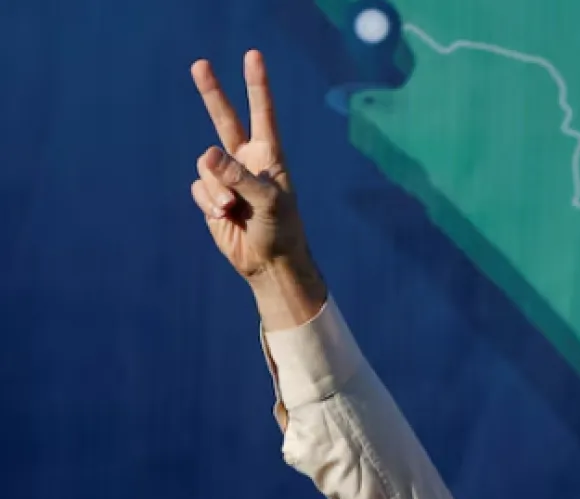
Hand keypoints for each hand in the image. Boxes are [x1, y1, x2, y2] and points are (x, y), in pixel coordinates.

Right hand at [190, 51, 323, 327]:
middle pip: (224, 119)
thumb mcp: (268, 201)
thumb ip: (240, 176)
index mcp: (269, 155)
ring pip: (205, 166)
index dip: (256, 85)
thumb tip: (206, 155)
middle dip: (212, 93)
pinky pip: (199, 188)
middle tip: (200, 64)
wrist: (270, 262)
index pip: (262, 113)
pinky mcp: (211, 195)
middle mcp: (246, 160)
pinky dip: (208, 202)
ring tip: (234, 209)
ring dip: (216, 189)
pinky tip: (224, 216)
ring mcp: (227, 177)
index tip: (253, 56)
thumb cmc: (281, 230)